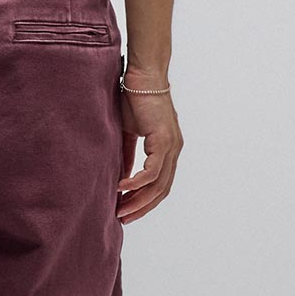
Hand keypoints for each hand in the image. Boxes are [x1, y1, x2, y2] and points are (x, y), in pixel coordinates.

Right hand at [117, 81, 181, 222]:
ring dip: (138, 200)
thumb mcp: (128, 134)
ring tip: (120, 210)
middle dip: (142, 207)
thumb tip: (123, 177)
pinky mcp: (163, 141)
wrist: (142, 77)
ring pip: (158, 185)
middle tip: (123, 219)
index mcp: (168, 150)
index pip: (160, 184)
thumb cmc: (134, 100)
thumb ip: (128, 156)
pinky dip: (137, 183)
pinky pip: (151, 171)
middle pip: (161, 190)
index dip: (145, 201)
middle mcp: (174, 150)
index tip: (127, 211)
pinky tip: (121, 188)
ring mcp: (171, 146)